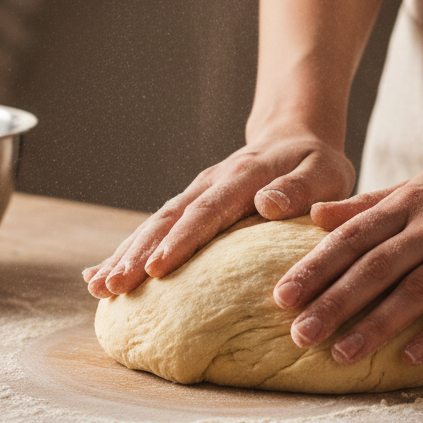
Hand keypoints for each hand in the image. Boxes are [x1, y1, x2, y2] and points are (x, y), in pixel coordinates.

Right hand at [84, 133, 354, 297]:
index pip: (207, 212)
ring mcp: (196, 193)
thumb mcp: (324, 172)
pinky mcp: (190, 204)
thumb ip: (300, 188)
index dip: (180, 240)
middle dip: (137, 254)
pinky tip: (101, 273)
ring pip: (154, 224)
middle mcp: (210, 183)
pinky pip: (155, 227)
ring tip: (98, 287)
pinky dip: (127, 250)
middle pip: (168, 220)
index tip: (155, 268)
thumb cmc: (315, 163)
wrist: (293, 135)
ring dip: (125, 254)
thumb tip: (268, 204)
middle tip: (112, 287)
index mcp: (242, 178)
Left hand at [272, 148, 422, 365]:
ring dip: (376, 326)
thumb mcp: (420, 185)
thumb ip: (368, 204)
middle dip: (333, 302)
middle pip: (375, 267)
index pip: (351, 238)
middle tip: (298, 334)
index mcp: (410, 201)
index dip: (315, 268)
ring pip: (415, 291)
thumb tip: (315, 216)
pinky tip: (410, 358)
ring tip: (340, 355)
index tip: (281, 296)